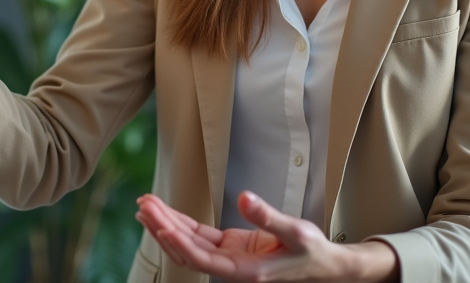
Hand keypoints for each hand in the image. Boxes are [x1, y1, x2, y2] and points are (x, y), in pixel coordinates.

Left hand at [135, 192, 398, 282]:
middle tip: (143, 205)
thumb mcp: (296, 233)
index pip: (200, 257)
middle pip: (187, 251)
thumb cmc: (313, 254)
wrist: (326, 267)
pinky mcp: (233, 248)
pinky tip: (166, 213)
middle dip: (163, 228)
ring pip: (190, 244)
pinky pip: (201, 237)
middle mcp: (232, 268)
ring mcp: (230, 258)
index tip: (158, 220)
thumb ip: (268, 217)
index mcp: (245, 271)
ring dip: (167, 226)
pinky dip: (182, 224)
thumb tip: (245, 198)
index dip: (176, 239)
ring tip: (146, 206)